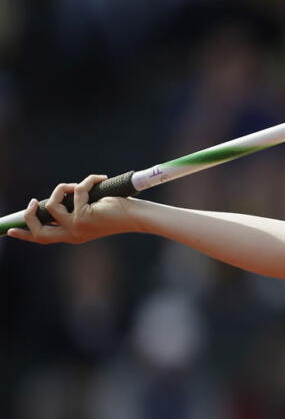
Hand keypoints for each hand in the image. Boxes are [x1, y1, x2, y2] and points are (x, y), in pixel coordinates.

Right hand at [6, 174, 133, 244]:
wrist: (137, 216)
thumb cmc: (116, 212)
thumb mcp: (87, 212)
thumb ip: (70, 209)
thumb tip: (54, 198)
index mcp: (72, 235)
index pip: (43, 238)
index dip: (25, 234)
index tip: (10, 230)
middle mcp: (73, 235)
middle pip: (38, 230)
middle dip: (31, 214)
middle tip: (35, 201)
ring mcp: (78, 227)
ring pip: (53, 204)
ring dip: (62, 189)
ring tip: (78, 185)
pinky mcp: (85, 216)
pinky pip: (77, 191)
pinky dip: (86, 181)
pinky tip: (99, 179)